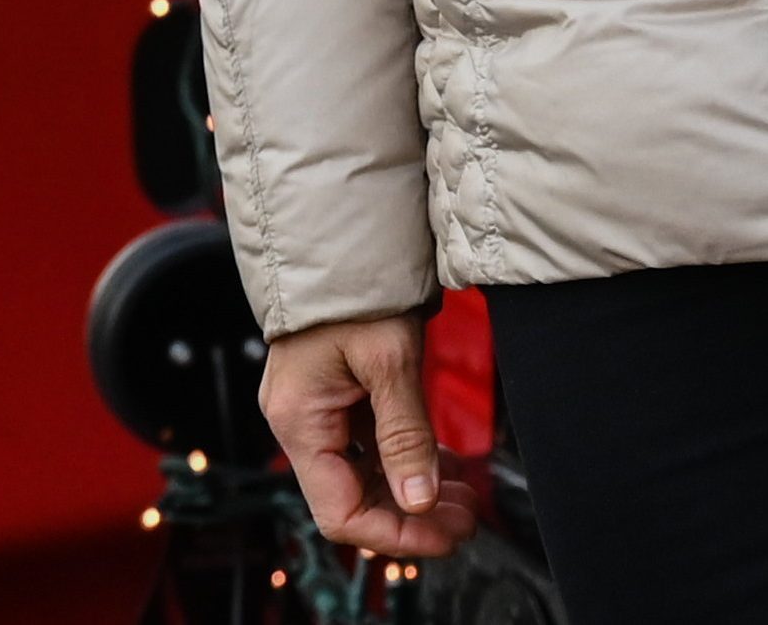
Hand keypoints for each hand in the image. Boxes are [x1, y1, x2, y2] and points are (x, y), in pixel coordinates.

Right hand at [263, 310, 482, 562]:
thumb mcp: (390, 361)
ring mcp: (315, 409)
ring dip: (413, 491)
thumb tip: (420, 504)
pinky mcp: (334, 395)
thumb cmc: (357, 287)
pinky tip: (442, 465)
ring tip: (464, 496)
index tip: (446, 534)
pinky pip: (368, 446)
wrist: (341, 233)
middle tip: (467, 517)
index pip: (341, 512)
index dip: (396, 534)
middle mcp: (299, 422)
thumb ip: (405, 436)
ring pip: (365, 476)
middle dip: (412, 516)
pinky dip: (405, 459)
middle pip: (352, 499)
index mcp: (300, 421)